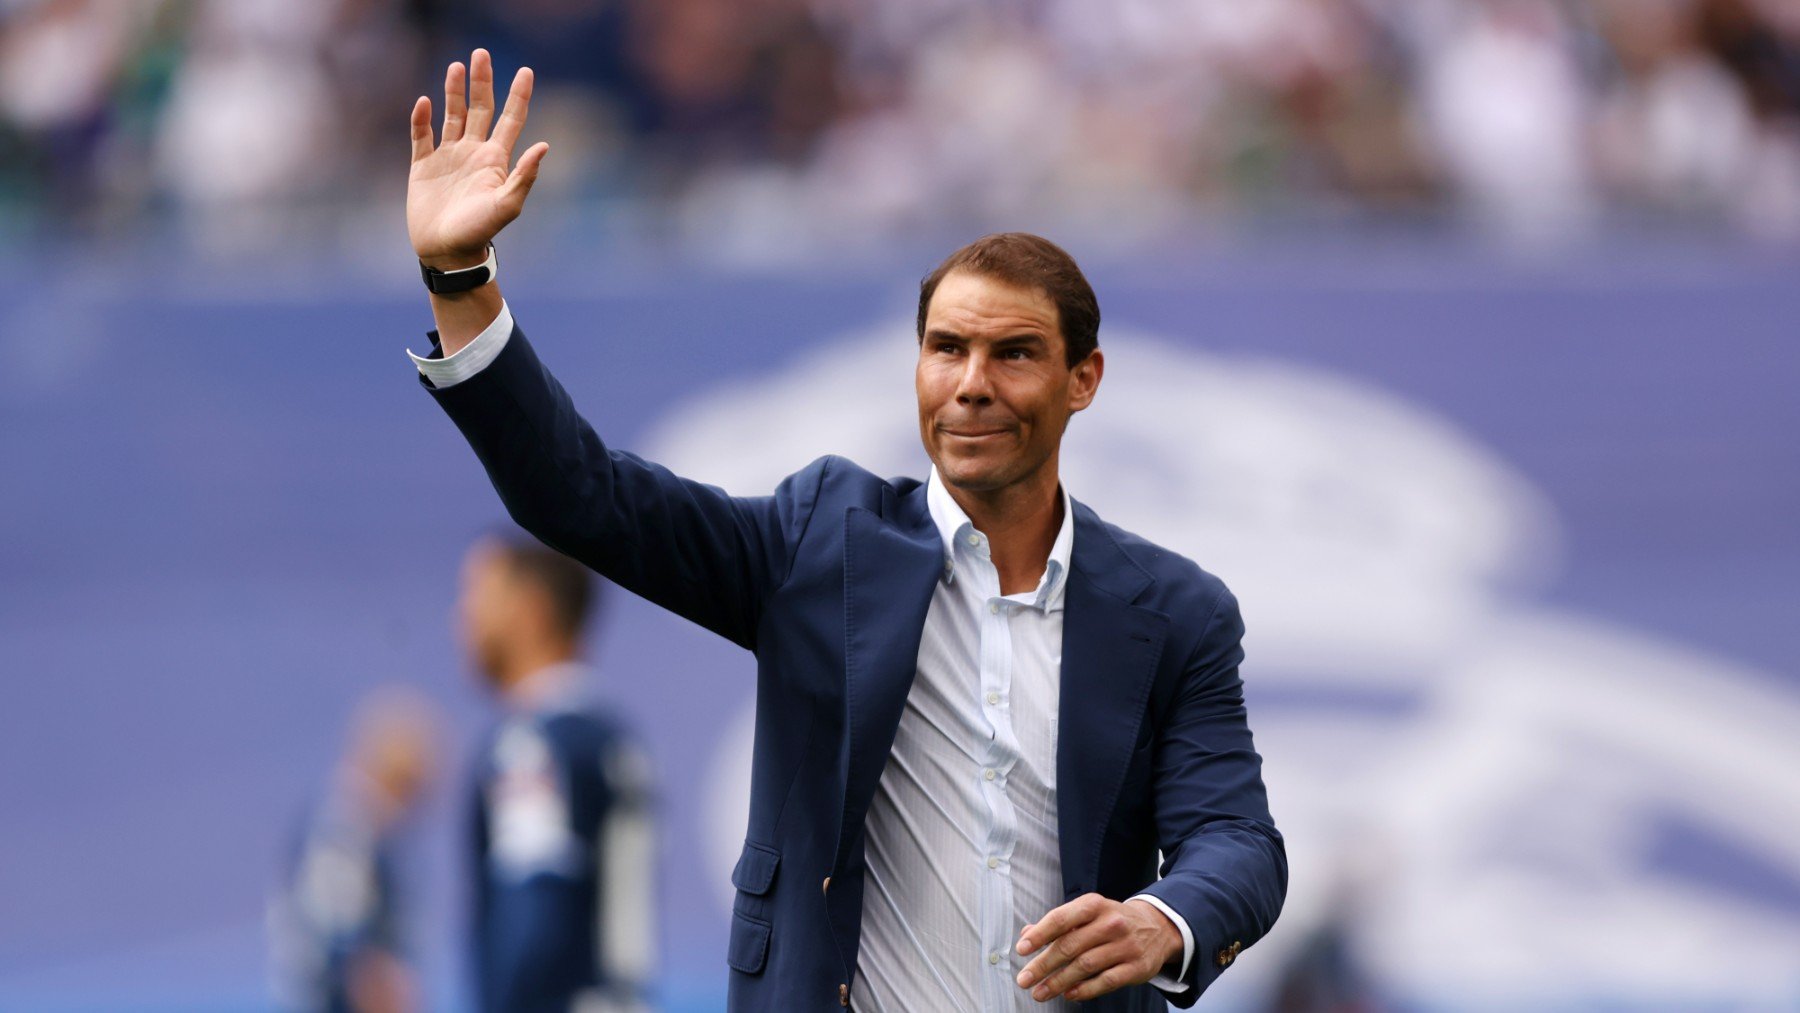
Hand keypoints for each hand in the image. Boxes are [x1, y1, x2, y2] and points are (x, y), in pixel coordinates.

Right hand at [408, 48, 547, 269]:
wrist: (446, 253)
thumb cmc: (479, 232)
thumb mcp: (506, 206)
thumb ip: (524, 176)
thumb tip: (544, 146)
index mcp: (495, 160)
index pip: (511, 119)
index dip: (519, 95)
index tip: (526, 70)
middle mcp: (473, 153)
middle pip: (480, 109)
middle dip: (482, 82)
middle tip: (481, 53)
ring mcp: (448, 158)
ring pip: (452, 116)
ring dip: (454, 92)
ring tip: (457, 67)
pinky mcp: (423, 166)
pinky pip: (421, 136)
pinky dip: (421, 119)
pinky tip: (425, 102)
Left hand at [1015, 895, 1181, 1002]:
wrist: (1157, 928)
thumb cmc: (1111, 921)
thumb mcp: (1087, 913)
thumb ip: (1057, 924)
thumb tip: (1026, 935)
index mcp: (1094, 905)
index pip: (1061, 918)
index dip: (1039, 934)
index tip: (1021, 949)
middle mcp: (1110, 923)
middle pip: (1070, 945)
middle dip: (1043, 965)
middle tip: (1024, 979)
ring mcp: (1125, 945)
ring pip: (1085, 966)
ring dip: (1058, 982)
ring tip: (1039, 992)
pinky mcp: (1136, 967)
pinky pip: (1106, 981)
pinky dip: (1085, 990)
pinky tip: (1068, 994)